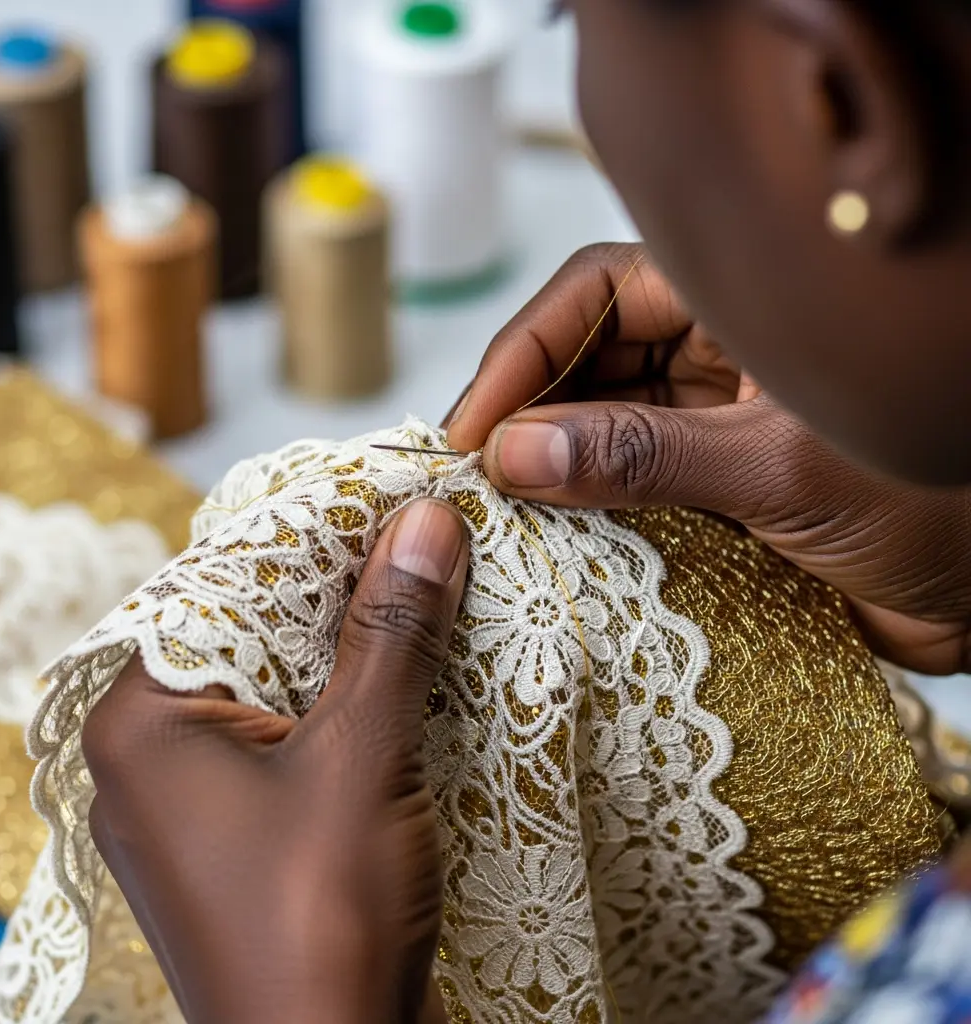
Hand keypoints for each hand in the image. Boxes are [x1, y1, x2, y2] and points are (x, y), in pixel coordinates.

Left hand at [82, 499, 468, 1023]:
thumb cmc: (318, 924)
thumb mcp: (360, 757)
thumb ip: (390, 633)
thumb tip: (423, 524)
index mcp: (141, 721)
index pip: (223, 584)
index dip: (311, 534)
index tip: (388, 492)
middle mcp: (155, 753)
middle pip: (254, 629)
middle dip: (342, 586)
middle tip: (422, 531)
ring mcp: (201, 797)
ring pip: (283, 680)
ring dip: (357, 639)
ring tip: (431, 579)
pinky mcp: (250, 828)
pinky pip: (298, 731)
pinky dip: (353, 695)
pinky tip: (413, 663)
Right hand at [447, 243, 970, 676]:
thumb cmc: (931, 507)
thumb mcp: (779, 468)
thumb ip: (645, 456)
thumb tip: (518, 450)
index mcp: (743, 307)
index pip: (601, 292)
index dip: (527, 347)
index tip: (477, 421)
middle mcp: (714, 356)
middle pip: (585, 359)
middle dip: (526, 408)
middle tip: (475, 470)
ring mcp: (705, 425)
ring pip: (596, 428)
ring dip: (548, 465)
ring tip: (501, 508)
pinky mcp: (702, 492)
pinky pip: (620, 490)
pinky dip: (582, 513)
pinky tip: (549, 537)